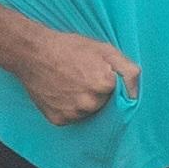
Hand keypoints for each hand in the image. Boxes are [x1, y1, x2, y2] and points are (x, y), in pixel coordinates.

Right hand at [4, 20, 135, 126]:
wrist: (32, 53)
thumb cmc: (69, 47)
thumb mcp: (104, 49)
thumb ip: (127, 69)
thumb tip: (136, 92)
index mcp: (105, 84)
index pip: (120, 95)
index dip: (111, 85)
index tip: (100, 76)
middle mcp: (90, 103)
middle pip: (104, 105)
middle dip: (98, 94)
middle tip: (83, 78)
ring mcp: (73, 113)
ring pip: (88, 112)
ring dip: (84, 102)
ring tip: (71, 84)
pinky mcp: (59, 119)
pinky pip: (72, 118)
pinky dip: (68, 108)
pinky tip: (61, 93)